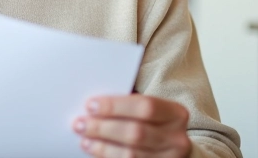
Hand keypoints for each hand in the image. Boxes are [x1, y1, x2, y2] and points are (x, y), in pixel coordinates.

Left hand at [72, 94, 190, 157]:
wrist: (170, 148)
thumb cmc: (152, 123)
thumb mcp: (148, 110)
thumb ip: (127, 105)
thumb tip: (93, 106)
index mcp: (175, 114)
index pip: (145, 107)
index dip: (115, 106)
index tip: (90, 105)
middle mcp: (176, 139)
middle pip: (136, 133)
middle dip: (103, 128)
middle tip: (80, 124)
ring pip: (131, 154)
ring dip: (102, 147)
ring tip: (84, 140)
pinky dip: (108, 157)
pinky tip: (95, 151)